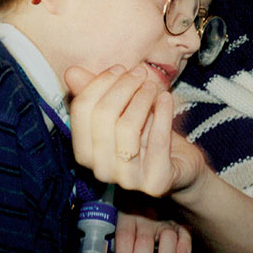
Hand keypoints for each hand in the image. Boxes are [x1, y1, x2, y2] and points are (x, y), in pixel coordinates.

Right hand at [64, 65, 205, 196]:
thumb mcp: (122, 110)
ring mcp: (127, 180)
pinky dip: (162, 114)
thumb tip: (71, 72)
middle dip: (122, 87)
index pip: (81, 111)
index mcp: (85, 151)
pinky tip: (166, 98)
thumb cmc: (147, 134)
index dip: (99, 84)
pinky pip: (157, 141)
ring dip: (141, 99)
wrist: (180, 166)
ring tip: (152, 86)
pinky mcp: (155, 182)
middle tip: (139, 73)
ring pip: (127, 128)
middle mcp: (100, 169)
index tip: (119, 69)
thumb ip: (97, 92)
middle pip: (103, 117)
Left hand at [114, 209, 192, 252]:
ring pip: (167, 236)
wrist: (150, 205)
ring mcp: (165, 220)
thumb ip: (119, 244)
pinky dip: (185, 243)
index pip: (125, 235)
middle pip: (144, 240)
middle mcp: (147, 217)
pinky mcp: (180, 224)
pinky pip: (185, 232)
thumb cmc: (131, 225)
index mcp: (128, 217)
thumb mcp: (121, 228)